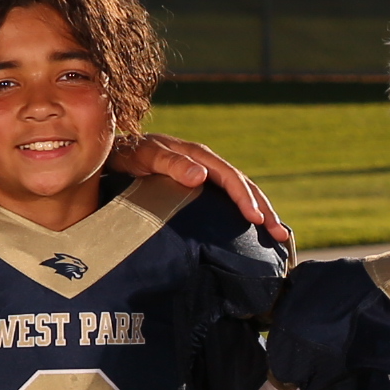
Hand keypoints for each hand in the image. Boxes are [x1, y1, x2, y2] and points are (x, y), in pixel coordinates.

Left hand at [113, 130, 290, 252]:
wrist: (109, 154)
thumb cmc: (125, 156)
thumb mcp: (145, 156)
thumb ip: (170, 163)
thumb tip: (202, 176)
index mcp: (196, 155)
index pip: (230, 177)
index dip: (244, 198)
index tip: (257, 220)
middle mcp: (204, 164)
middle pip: (242, 185)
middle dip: (263, 208)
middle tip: (280, 233)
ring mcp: (202, 175)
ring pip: (239, 192)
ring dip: (259, 211)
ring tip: (276, 234)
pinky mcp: (197, 187)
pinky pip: (226, 198)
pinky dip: (242, 212)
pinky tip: (251, 230)